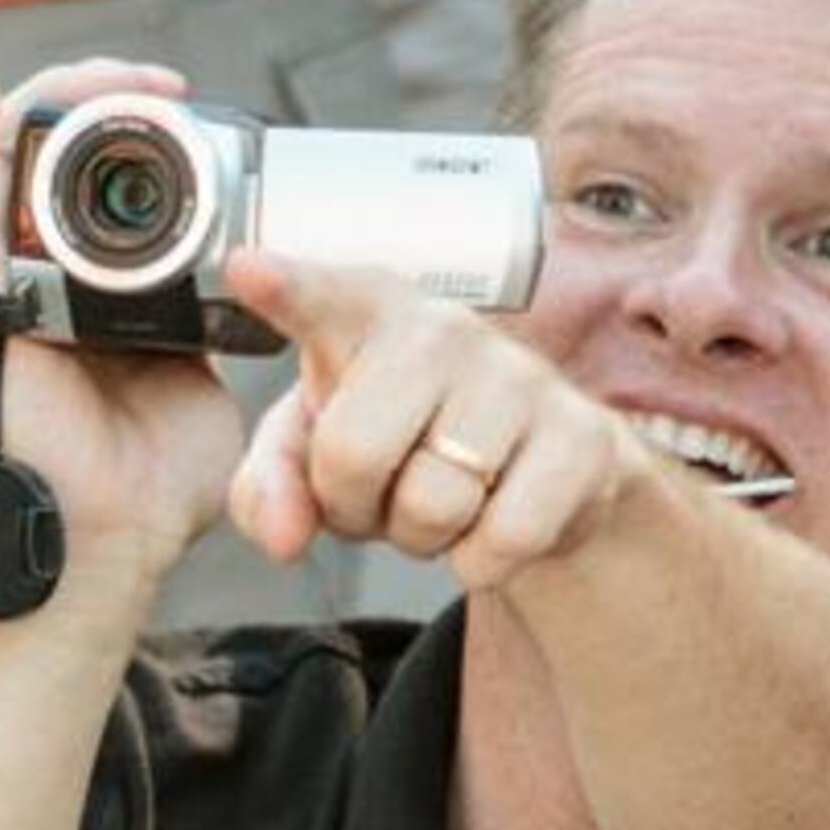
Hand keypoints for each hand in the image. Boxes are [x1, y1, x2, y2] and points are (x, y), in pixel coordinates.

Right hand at [0, 65, 246, 603]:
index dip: (131, 126)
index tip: (189, 106)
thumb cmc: (152, 478)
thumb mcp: (201, 370)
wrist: (117, 538)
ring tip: (94, 78)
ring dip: (41, 107)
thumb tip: (243, 278)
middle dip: (93, 99)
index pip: (90, 181)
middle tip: (156, 86)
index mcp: (85, 291)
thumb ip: (205, 319)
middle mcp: (32, 280)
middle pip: (38, 156)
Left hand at [221, 248, 643, 591]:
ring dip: (422, 537)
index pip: (323, 297)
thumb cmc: (404, 440)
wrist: (533, 470)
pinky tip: (493, 520)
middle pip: (354, 455)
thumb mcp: (315, 455)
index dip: (287, 288)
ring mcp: (520, 377)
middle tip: (380, 492)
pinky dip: (483, 560)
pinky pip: (506, 537)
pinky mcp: (583, 437)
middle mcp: (444, 330)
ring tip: (440, 500)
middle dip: (354, 506)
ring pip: (433, 506)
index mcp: (366, 315)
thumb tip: (282, 537)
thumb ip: (270, 486)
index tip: (245, 269)